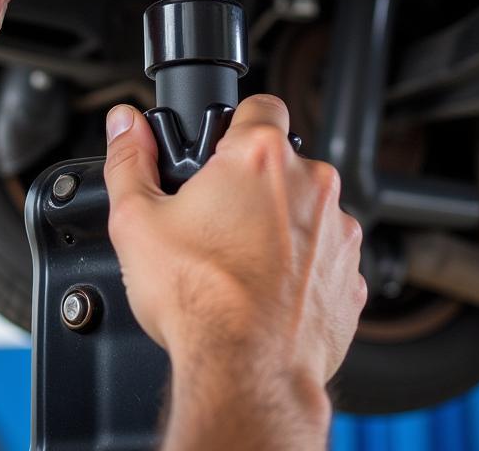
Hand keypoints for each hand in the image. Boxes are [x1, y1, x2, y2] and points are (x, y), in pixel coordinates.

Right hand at [103, 96, 364, 447]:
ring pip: (306, 208)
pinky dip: (301, 265)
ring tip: (239, 260)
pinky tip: (264, 288)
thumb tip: (124, 125)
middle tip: (215, 217)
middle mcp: (312, 184)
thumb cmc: (198, 299)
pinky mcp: (353, 277)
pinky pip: (325, 255)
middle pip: (281, 161)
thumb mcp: (136, 219)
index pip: (261, 104)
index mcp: (260, 155)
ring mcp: (339, 232)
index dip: (235, 124)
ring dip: (280, 223)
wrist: (246, 374)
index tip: (218, 151)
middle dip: (252, 181)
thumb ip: (128, 160)